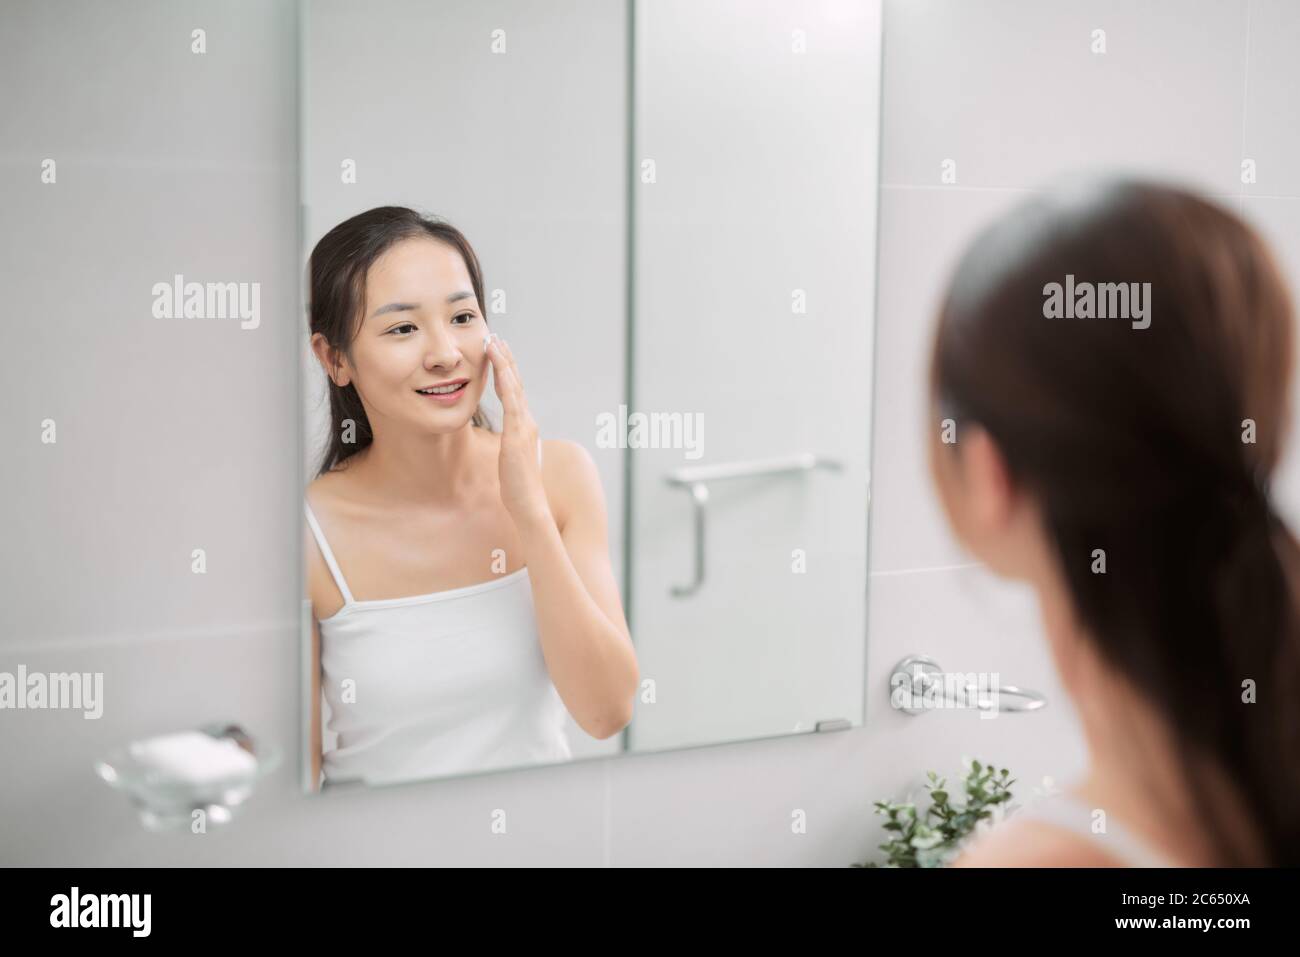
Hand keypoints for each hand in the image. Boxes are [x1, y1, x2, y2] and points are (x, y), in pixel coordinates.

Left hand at [486, 334, 549, 523]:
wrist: (529, 505)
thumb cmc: (518, 487)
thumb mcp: (509, 459)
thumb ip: (508, 444)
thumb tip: (503, 440)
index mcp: (524, 426)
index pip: (514, 391)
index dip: (506, 370)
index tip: (497, 351)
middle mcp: (527, 422)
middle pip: (516, 382)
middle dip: (505, 358)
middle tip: (495, 336)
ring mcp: (524, 427)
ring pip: (514, 387)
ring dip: (504, 363)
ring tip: (494, 342)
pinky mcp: (518, 436)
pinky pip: (512, 403)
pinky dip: (507, 383)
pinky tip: (500, 368)